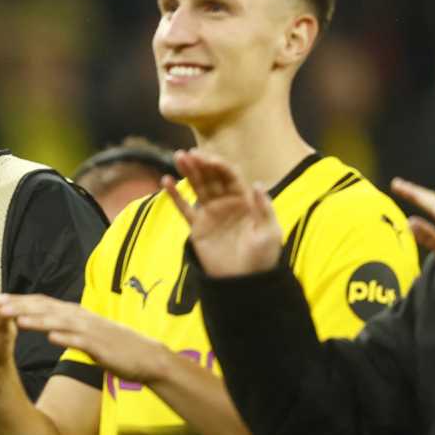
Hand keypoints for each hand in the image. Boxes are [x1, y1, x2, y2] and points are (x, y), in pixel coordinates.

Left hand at [0, 293, 169, 383]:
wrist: (148, 358)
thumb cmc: (117, 348)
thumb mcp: (88, 335)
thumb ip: (70, 329)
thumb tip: (50, 330)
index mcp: (77, 315)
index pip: (45, 304)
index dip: (22, 301)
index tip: (0, 300)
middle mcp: (82, 318)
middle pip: (47, 308)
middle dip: (21, 306)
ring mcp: (91, 331)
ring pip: (59, 322)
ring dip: (37, 319)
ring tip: (14, 318)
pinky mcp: (101, 346)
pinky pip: (80, 341)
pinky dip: (65, 337)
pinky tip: (49, 336)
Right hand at [162, 149, 280, 277]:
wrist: (243, 281)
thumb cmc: (262, 257)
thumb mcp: (269, 232)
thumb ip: (264, 208)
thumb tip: (256, 184)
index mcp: (245, 201)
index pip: (230, 177)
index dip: (219, 166)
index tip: (208, 159)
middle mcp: (226, 203)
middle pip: (212, 178)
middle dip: (201, 164)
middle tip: (188, 153)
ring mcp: (210, 214)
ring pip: (197, 187)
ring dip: (188, 172)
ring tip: (178, 157)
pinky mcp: (197, 227)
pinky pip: (184, 208)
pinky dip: (174, 195)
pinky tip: (165, 181)